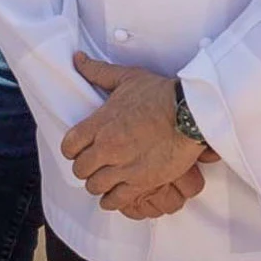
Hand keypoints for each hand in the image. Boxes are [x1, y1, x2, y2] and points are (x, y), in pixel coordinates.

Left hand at [62, 55, 212, 215]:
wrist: (191, 114)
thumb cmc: (160, 95)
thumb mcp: (127, 78)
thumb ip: (98, 72)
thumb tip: (78, 60)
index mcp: (100, 124)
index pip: (69, 147)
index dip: (72, 150)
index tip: (80, 150)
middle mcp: (107, 148)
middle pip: (80, 170)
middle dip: (86, 168)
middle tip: (95, 164)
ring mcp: (123, 167)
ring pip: (95, 186)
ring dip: (98, 184)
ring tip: (106, 179)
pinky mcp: (141, 182)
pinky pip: (115, 200)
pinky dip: (111, 200)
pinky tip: (115, 194)